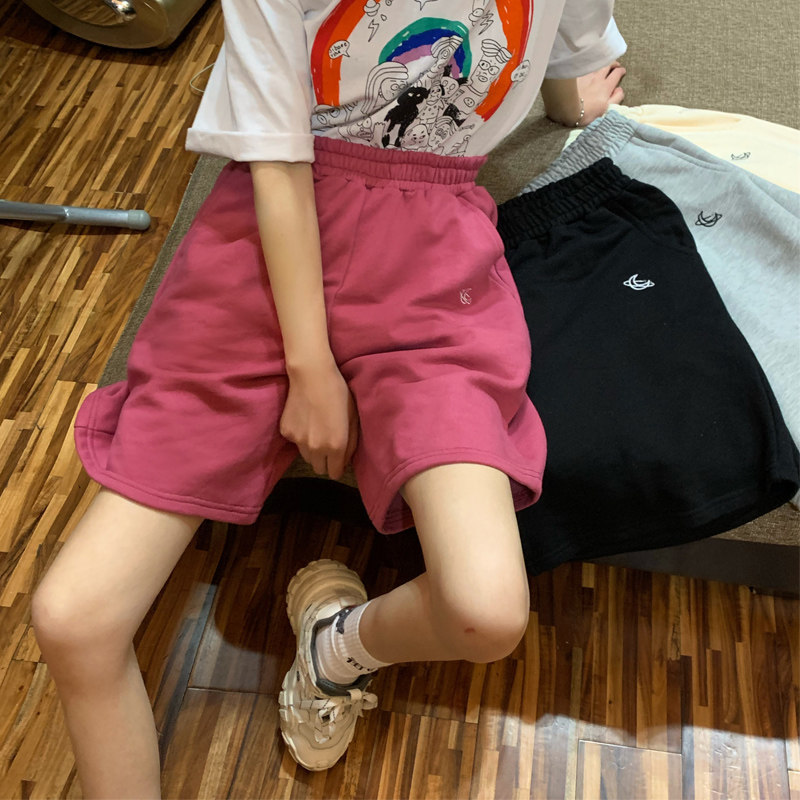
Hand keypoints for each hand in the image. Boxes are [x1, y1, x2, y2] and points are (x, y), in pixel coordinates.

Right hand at [279, 361, 358, 478]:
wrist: (311, 375)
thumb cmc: (338, 393)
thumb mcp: (354, 418)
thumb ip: (351, 443)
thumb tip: (345, 460)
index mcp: (335, 446)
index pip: (334, 473)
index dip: (337, 468)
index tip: (337, 461)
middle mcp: (316, 448)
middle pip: (318, 468)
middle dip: (324, 461)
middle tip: (327, 444)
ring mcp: (298, 441)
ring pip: (306, 456)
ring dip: (312, 450)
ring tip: (316, 429)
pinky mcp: (286, 432)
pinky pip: (295, 442)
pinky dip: (300, 436)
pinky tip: (304, 418)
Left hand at [576, 61, 625, 125]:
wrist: (568, 109)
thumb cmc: (588, 113)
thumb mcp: (606, 109)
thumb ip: (616, 98)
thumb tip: (620, 89)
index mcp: (606, 86)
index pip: (616, 73)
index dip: (621, 71)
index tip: (622, 71)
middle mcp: (597, 78)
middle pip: (607, 65)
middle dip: (613, 64)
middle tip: (615, 65)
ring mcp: (585, 76)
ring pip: (596, 65)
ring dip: (601, 64)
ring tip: (602, 66)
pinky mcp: (575, 77)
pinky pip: (583, 69)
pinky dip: (588, 68)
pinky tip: (587, 70)